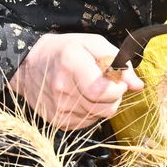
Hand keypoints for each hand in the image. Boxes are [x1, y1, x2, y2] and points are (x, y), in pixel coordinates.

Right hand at [7, 32, 142, 129]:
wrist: (28, 65)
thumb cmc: (64, 51)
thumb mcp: (92, 43)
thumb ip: (118, 61)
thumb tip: (137, 85)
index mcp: (71, 64)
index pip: (103, 91)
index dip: (117, 88)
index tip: (116, 79)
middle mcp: (62, 89)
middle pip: (106, 108)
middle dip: (113, 96)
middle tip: (104, 82)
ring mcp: (58, 108)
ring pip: (99, 117)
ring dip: (101, 104)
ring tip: (89, 88)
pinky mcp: (58, 121)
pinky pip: (87, 122)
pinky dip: (90, 111)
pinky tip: (80, 98)